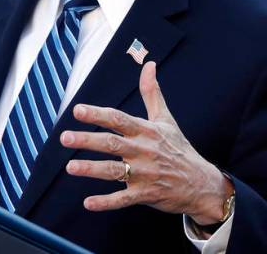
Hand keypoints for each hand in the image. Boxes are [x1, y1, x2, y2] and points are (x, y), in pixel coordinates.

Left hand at [61, 62, 233, 224]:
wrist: (202, 183)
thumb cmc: (179, 149)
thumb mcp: (166, 119)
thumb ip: (152, 92)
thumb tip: (148, 64)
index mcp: (146, 131)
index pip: (119, 119)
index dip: (98, 114)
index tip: (77, 110)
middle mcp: (144, 151)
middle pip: (112, 144)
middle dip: (87, 140)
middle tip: (64, 137)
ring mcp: (145, 174)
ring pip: (115, 171)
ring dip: (92, 169)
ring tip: (71, 167)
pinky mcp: (146, 194)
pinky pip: (124, 199)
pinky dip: (106, 202)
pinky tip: (88, 203)